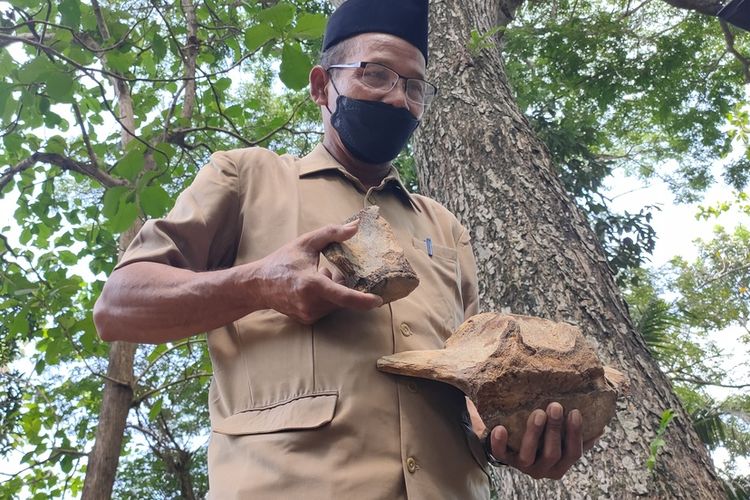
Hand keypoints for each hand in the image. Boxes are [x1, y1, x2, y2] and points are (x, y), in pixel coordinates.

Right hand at [256, 221, 382, 323]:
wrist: (258, 285)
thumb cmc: (282, 262)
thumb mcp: (306, 242)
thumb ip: (331, 233)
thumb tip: (355, 227)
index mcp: (311, 284)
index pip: (342, 295)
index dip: (362, 300)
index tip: (378, 300)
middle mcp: (311, 303)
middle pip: (342, 297)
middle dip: (344, 283)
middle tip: (332, 269)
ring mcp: (308, 314)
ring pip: (336, 304)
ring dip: (335, 290)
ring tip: (319, 275)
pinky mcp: (307, 320)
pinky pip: (327, 308)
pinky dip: (327, 298)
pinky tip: (313, 286)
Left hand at [487, 402, 598, 479]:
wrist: (513, 444)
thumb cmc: (545, 437)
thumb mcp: (562, 437)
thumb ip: (576, 433)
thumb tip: (600, 424)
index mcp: (561, 465)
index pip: (574, 453)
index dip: (576, 433)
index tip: (575, 411)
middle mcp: (544, 469)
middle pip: (552, 454)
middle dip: (554, 430)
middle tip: (554, 406)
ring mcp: (524, 466)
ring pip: (528, 455)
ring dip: (533, 433)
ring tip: (537, 413)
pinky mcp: (505, 460)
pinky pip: (500, 455)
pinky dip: (499, 443)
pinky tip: (499, 428)